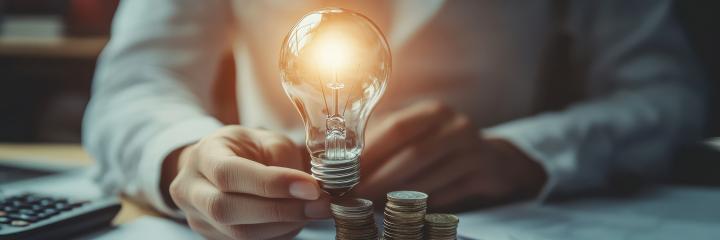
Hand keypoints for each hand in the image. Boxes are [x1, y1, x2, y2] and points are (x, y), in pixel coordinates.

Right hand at [166, 126, 329, 239]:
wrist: (219, 165)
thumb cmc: (246, 149)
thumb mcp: (265, 139)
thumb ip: (282, 159)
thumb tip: (308, 188)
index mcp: (203, 155)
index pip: (229, 173)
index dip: (271, 183)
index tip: (311, 187)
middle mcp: (191, 189)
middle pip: (227, 209)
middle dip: (280, 210)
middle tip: (320, 204)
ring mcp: (197, 218)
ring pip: (238, 233)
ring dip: (284, 225)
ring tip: (314, 211)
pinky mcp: (212, 237)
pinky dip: (278, 233)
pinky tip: (297, 220)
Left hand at [356, 100, 546, 210]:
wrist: (494, 160)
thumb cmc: (443, 146)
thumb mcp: (421, 134)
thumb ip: (389, 140)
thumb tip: (346, 163)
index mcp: (435, 112)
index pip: (397, 128)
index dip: (370, 151)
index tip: (346, 171)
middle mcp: (457, 126)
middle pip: (413, 154)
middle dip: (380, 178)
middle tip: (355, 195)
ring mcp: (474, 151)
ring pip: (430, 177)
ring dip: (398, 195)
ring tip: (373, 204)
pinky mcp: (484, 175)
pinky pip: (447, 194)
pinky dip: (424, 203)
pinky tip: (407, 210)